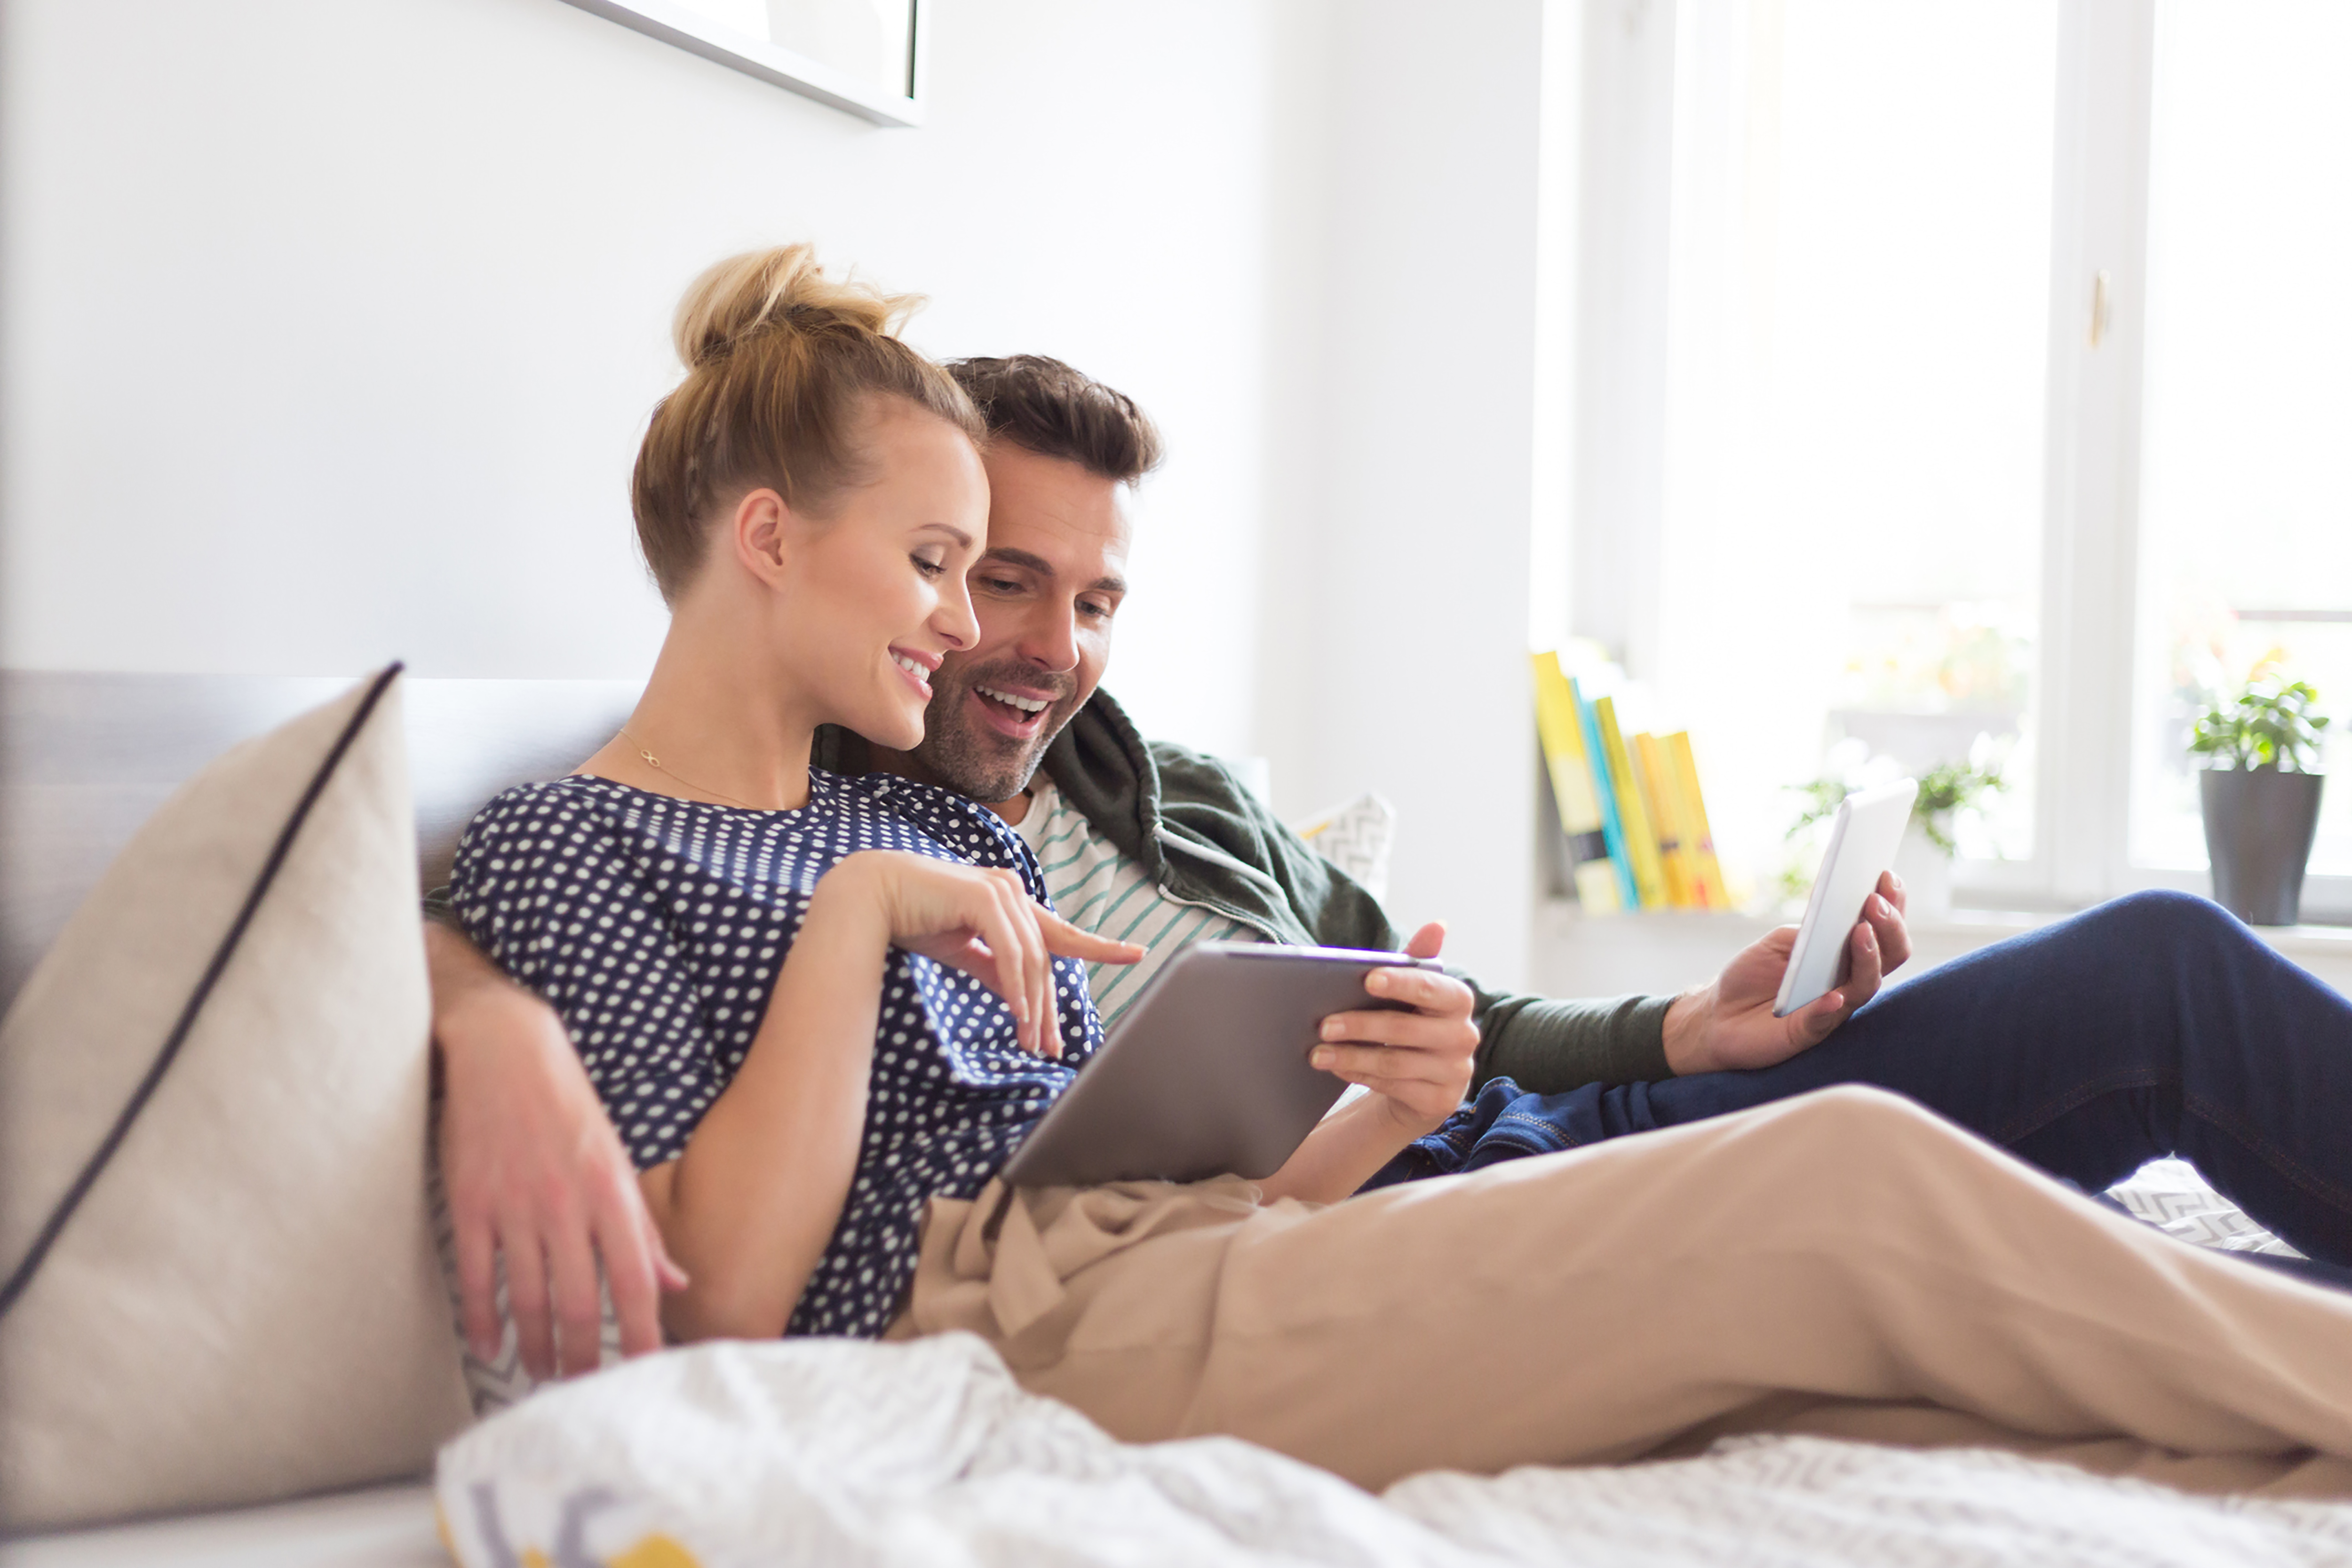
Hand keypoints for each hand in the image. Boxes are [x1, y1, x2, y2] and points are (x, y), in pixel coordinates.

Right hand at [427, 925, 686, 1379]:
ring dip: (536, 1345)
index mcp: (612, 1192)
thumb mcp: (618, 1159)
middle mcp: (566, 1204)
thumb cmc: (568, 1106)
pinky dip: (480, 1319)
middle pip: (579, 1301)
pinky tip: (487, 1346)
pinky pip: (475, 1276)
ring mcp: (515, 1205)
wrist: (504, 1051)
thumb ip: (642, 1227)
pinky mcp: (469, 1202)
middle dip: (585, 1355)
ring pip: (527, 1298)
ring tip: (543, 1371)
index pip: (634, 1280)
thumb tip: (675, 1281)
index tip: (646, 1369)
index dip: (643, 1332)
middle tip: (585, 1384)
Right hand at [820, 851, 1141, 1058]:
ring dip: (1032, 1006)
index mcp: (1011, 902)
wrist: (870, 897)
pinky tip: (1018, 1014)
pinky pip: (1009, 952)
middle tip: (1051, 1047)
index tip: (1135, 954)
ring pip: (1031, 959)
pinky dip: (1016, 986)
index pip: (1062, 931)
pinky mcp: (983, 898)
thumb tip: (1021, 998)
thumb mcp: (964, 951)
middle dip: (1049, 1007)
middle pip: (1046, 958)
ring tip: (1032, 1041)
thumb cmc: (915, 918)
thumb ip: (995, 968)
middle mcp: (1012, 892)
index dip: (1099, 945)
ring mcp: (1000, 892)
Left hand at [1305, 921, 1477, 1135]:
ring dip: (1351, 1056)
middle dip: (1360, 1026)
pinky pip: (1392, 1087)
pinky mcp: (1439, 1102)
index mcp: (1459, 1001)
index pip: (1433, 989)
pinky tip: (1335, 1067)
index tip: (1367, 979)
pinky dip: (1359, 1076)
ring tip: (1317, 1052)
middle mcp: (1464, 1036)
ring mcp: (1454, 1072)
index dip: (1401, 983)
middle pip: (1405, 1029)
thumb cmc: (1413, 1024)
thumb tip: (1437, 924)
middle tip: (1323, 1024)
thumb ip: (1418, 961)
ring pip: (1394, 1063)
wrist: (1425, 1083)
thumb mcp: (1414, 994)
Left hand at [1663, 871, 1911, 1074]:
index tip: (1887, 875)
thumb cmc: (1751, 974)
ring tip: (1861, 930)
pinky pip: (1826, 1018)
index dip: (1893, 904)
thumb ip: (1807, 931)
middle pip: (1890, 955)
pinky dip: (1831, 1004)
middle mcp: (1848, 980)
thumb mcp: (1778, 942)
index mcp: (1845, 954)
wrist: (1716, 1015)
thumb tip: (1834, 918)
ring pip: (1867, 984)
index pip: (1881, 929)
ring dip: (1868, 956)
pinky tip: (1834, 993)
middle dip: (1889, 925)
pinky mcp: (1808, 1031)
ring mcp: (1833, 1007)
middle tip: (1875, 899)